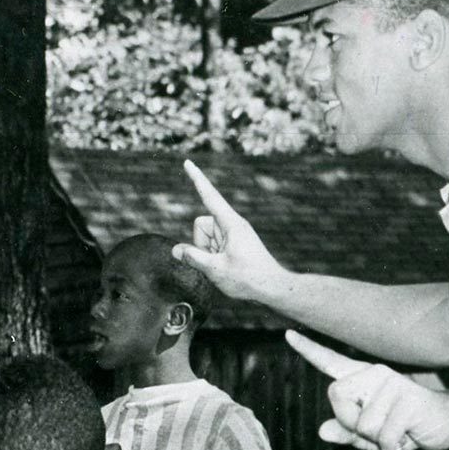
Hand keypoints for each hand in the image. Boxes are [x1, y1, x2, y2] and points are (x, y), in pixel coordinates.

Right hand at [171, 160, 288, 304]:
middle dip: (200, 242)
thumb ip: (192, 257)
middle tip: (216, 260)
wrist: (272, 287)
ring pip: (205, 236)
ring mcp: (233, 233)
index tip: (187, 162)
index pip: (209, 196)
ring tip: (224, 265)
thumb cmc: (248, 278)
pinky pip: (212, 244)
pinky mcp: (233, 242)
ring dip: (206, 251)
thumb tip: (176, 250)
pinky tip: (226, 267)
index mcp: (231, 223)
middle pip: (201, 224)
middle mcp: (232, 224)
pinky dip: (212, 255)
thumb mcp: (215, 269)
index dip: (196, 179)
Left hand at [287, 331, 448, 449]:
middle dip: (352, 424)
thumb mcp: (371, 434)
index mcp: (363, 380)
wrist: (448, 423)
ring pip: (362, 425)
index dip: (308, 350)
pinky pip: (385, 437)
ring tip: (400, 432)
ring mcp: (393, 383)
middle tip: (379, 430)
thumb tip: (322, 431)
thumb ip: (346, 432)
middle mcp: (375, 374)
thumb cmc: (406, 427)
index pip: (330, 362)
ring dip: (379, 441)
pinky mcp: (409, 399)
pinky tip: (409, 440)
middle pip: (337, 399)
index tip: (287, 334)